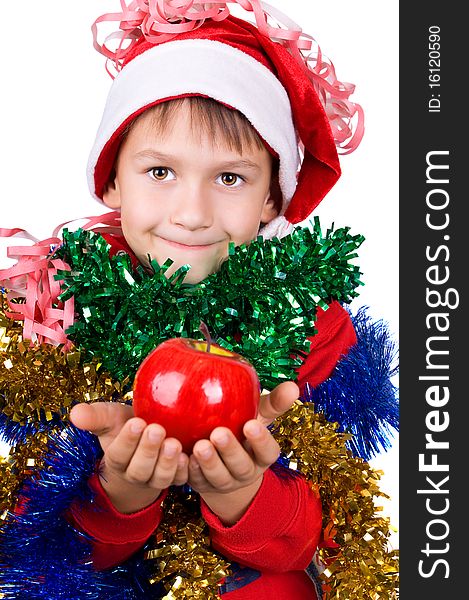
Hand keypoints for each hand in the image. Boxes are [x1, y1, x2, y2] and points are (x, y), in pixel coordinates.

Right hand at [69, 402, 188, 512]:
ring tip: (173, 442)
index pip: (119, 455)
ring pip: (159, 478)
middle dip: (148, 450)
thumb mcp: (110, 418)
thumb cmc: (126, 424)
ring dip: (167, 462)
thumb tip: (74, 413)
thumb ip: (94, 416)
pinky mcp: (176, 477)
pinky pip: (180, 480)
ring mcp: (155, 478)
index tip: (137, 422)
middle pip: (139, 469)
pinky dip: (184, 470)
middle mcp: (135, 473)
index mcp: (117, 458)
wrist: (147, 437)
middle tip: (157, 429)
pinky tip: (188, 456)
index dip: (127, 441)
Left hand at [188, 380, 298, 523]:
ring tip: (199, 445)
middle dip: (230, 451)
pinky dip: (188, 470)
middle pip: (241, 467)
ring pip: (218, 477)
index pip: (267, 452)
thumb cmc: (243, 427)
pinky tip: (182, 456)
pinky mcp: (201, 485)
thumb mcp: (259, 416)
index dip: (260, 441)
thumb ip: (274, 402)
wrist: (223, 460)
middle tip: (218, 433)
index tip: (250, 424)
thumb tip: (293, 386)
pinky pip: (194, 481)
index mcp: (262, 456)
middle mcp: (245, 472)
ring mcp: (223, 482)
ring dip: (209, 463)